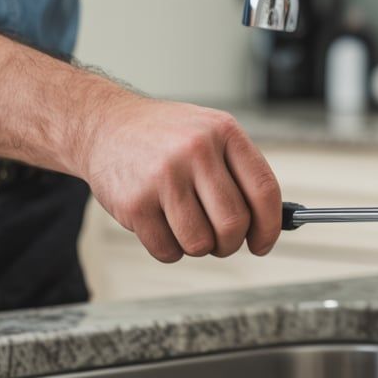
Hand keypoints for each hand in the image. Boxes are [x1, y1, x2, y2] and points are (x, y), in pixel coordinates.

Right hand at [80, 98, 280, 261]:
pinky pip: (168, 251)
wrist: (105, 125)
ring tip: (187, 226)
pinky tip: (162, 224)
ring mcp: (164, 176)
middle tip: (222, 240)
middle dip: (231, 243)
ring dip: (199, 246)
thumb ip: (241, 172)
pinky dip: (170, 249)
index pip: (264, 190)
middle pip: (233, 224)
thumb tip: (271, 222)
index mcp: (224, 132)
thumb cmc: (165, 137)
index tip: (263, 243)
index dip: (270, 226)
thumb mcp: (210, 133)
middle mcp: (196, 150)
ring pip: (201, 243)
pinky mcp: (135, 203)